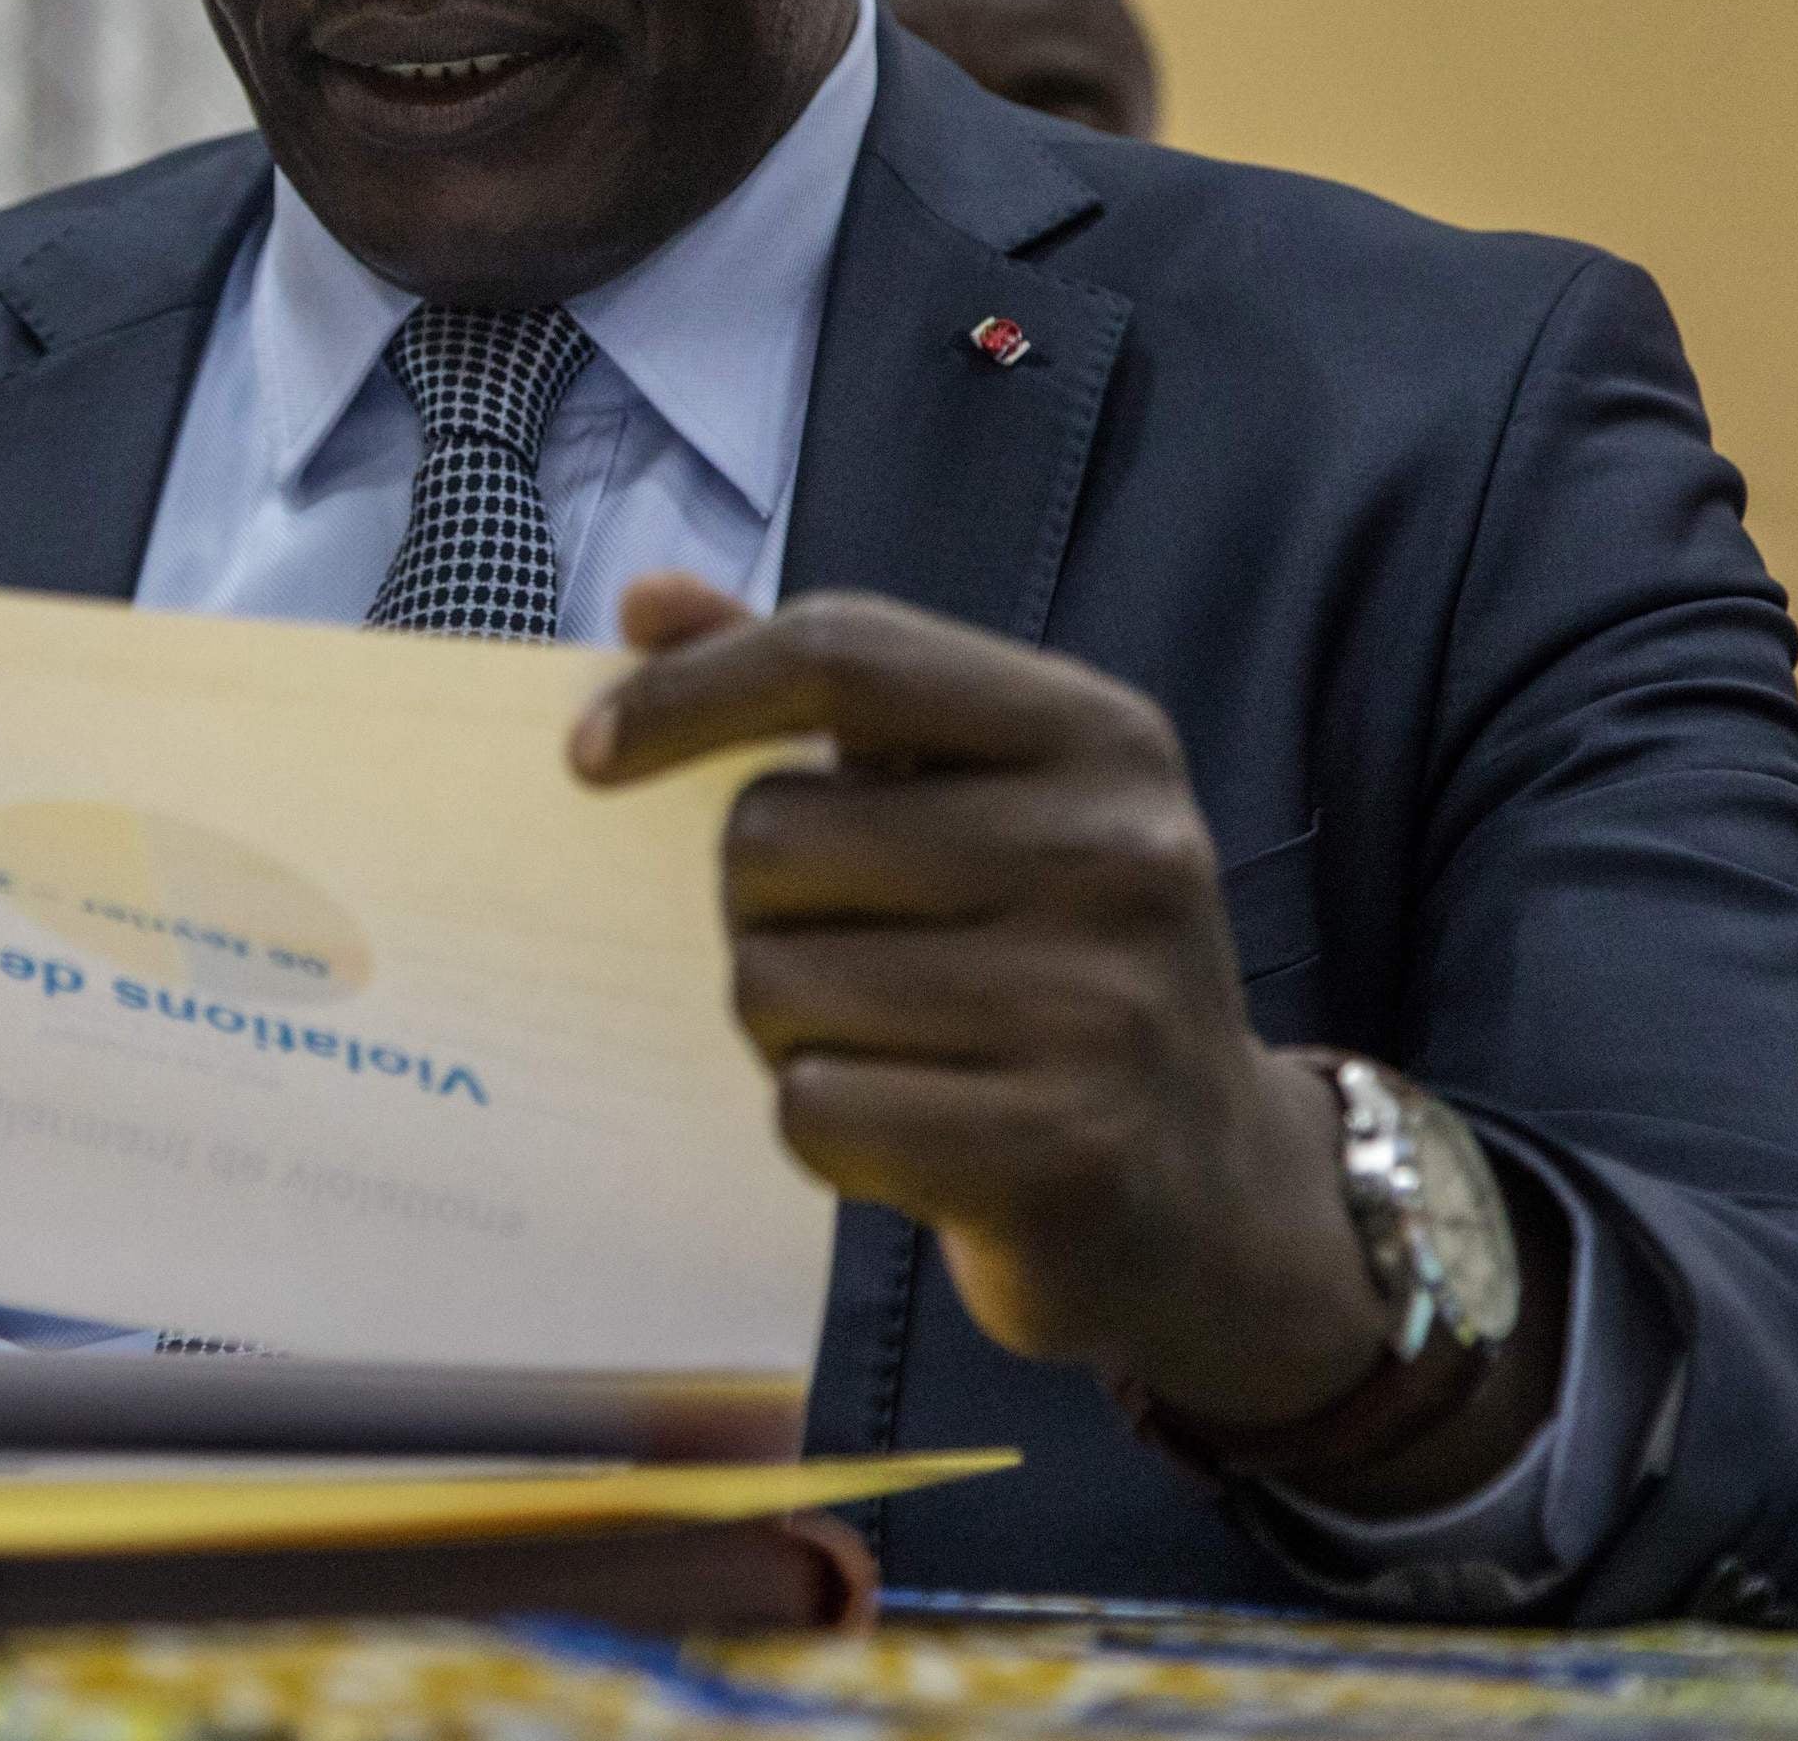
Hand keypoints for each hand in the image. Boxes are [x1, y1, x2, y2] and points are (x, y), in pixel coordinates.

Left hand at [574, 575, 1555, 1497]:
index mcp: (1099, 734)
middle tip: (845, 957)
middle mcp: (1120, 852)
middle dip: (758, 910)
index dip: (690, 694)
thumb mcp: (975, 802)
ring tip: (893, 1046)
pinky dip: (827, 1130)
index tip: (588, 754)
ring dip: (789, 1029)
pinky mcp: (1061, 1152)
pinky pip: (814, 1113)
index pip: (843, 653)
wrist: (1210, 1192)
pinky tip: (914, 1129)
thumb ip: (820, 694)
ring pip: (773, 984)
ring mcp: (1102, 1007)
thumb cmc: (1050, 965)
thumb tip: (648, 606)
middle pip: (771, 835)